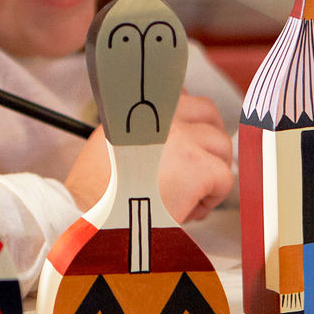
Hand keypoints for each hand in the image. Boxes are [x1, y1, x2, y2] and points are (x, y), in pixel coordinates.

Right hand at [60, 93, 234, 222]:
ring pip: (221, 146)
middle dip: (208, 141)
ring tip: (187, 195)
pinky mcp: (196, 167)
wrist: (89, 219)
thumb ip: (142, 130)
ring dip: (211, 171)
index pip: (180, 95)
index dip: (189, 122)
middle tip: (196, 170)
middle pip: (209, 113)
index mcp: (140, 107)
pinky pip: (224, 178)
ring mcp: (183, 138)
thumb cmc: (97, 193)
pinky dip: (213, 198)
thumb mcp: (111, 143)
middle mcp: (161, 114)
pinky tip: (188, 210)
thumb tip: (178, 135)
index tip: (185, 145)